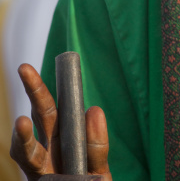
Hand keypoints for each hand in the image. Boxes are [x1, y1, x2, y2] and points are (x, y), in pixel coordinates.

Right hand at [10, 64, 111, 180]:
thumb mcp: (100, 171)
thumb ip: (97, 146)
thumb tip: (93, 109)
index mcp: (59, 144)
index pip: (48, 112)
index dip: (38, 90)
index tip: (28, 67)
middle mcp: (44, 159)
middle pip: (35, 121)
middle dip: (31, 93)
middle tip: (25, 68)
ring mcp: (39, 177)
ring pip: (25, 154)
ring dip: (23, 138)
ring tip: (22, 123)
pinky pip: (34, 178)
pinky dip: (33, 150)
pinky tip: (50, 160)